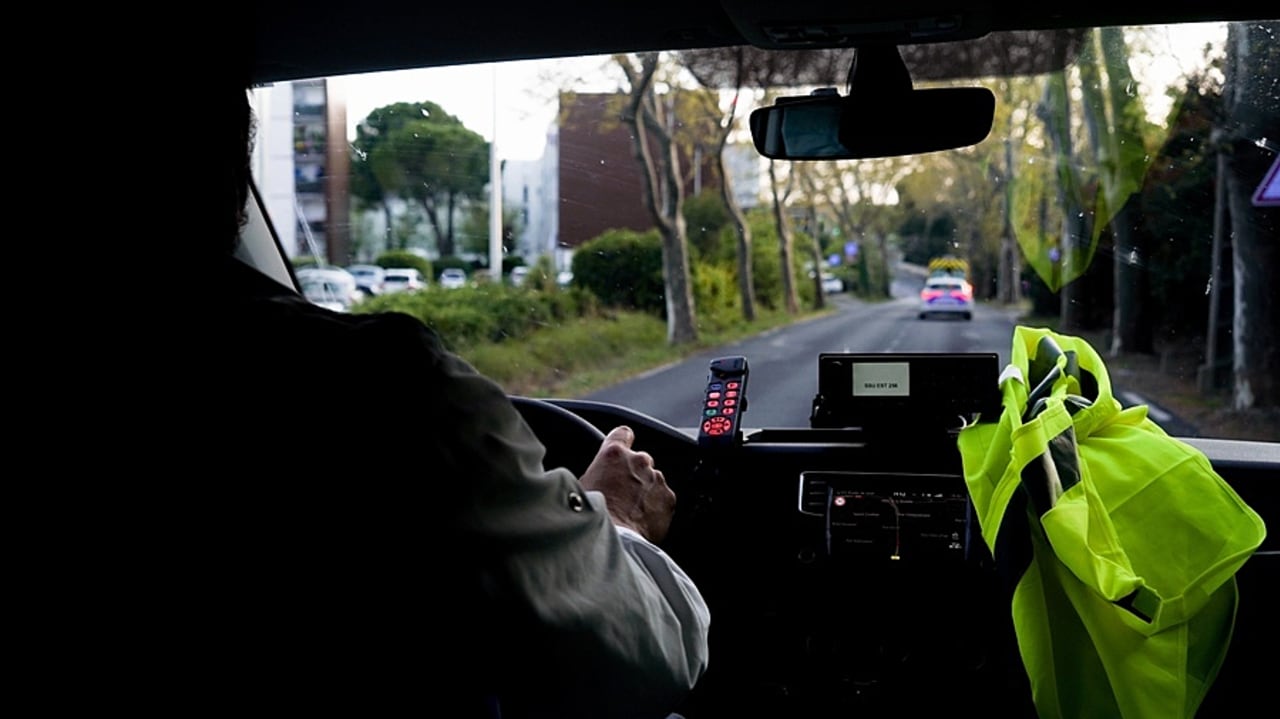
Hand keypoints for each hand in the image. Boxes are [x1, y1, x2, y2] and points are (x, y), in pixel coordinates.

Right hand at [579, 425, 675, 543]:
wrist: (613, 541)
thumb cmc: (592, 516)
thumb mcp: (581, 487)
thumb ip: (595, 473)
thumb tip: (592, 478)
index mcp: (614, 454)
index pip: (623, 433)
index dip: (622, 441)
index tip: (622, 450)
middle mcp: (639, 461)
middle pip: (639, 461)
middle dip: (633, 474)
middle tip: (621, 495)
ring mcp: (656, 479)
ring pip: (653, 481)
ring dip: (645, 492)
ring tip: (630, 512)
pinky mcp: (669, 499)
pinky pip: (663, 499)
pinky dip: (656, 507)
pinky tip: (641, 520)